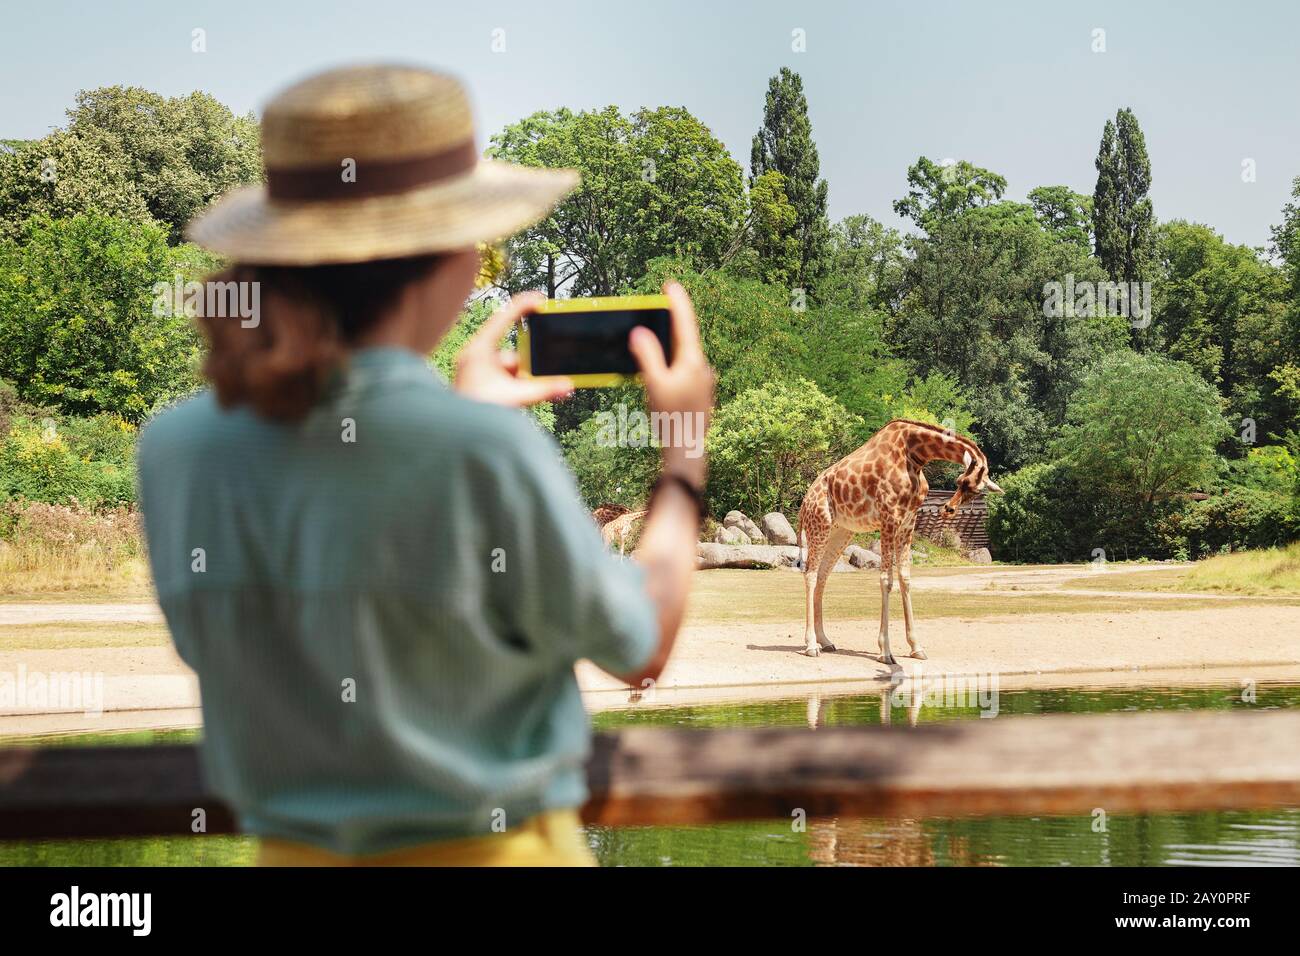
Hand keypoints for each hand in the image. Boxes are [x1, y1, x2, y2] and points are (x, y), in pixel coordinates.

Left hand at [453, 292, 573, 407]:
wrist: (456, 433)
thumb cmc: (476, 412)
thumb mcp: (514, 398)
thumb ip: (543, 390)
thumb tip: (567, 385)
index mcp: (479, 350)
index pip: (503, 318)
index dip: (523, 306)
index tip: (540, 300)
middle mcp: (475, 355)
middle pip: (512, 352)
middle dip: (525, 370)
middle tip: (529, 384)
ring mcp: (475, 368)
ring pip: (509, 368)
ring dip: (518, 383)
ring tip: (516, 399)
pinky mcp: (477, 380)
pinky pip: (502, 377)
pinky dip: (512, 387)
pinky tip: (511, 400)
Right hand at [627, 281, 714, 483]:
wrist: (687, 452)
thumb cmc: (671, 420)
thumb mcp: (655, 385)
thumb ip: (648, 356)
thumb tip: (641, 333)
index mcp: (693, 362)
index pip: (685, 324)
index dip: (677, 302)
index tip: (671, 284)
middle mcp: (702, 369)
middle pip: (686, 338)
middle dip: (672, 322)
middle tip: (660, 305)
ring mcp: (703, 382)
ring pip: (685, 355)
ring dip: (671, 344)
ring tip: (655, 336)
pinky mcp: (699, 394)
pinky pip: (685, 369)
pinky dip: (672, 362)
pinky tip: (661, 369)